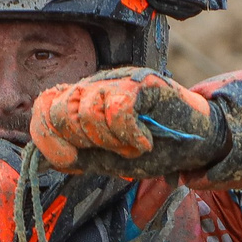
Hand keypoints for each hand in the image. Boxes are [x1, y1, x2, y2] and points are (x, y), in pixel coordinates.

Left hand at [29, 69, 226, 176]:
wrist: (199, 141)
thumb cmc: (154, 148)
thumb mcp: (105, 158)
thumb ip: (75, 155)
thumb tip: (42, 160)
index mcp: (83, 102)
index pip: (42, 108)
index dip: (48, 138)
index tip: (73, 159)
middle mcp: (97, 86)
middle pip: (58, 110)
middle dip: (82, 142)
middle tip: (113, 149)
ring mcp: (119, 81)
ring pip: (87, 110)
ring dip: (112, 141)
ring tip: (133, 146)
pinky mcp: (144, 82)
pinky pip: (119, 108)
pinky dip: (131, 135)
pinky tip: (145, 141)